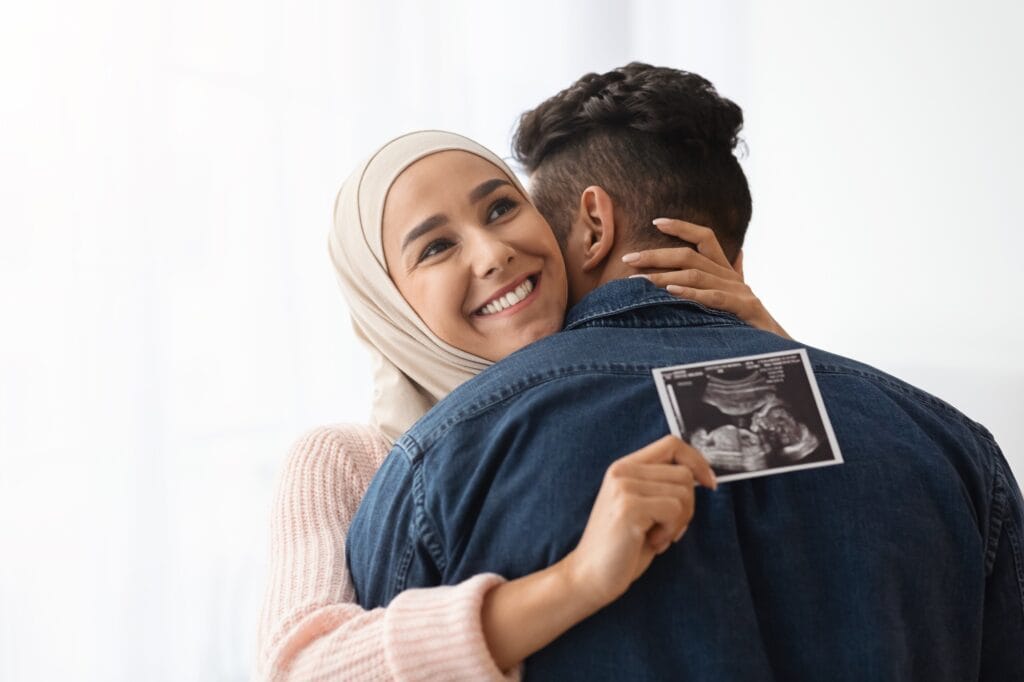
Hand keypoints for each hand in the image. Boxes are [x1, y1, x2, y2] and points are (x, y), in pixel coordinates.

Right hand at [561, 435, 715, 611]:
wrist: (589, 576)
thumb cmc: (621, 547)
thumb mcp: (642, 507)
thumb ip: (662, 486)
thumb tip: (702, 475)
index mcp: (624, 467)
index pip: (671, 444)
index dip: (697, 461)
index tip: (709, 483)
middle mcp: (622, 471)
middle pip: (684, 473)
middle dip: (688, 505)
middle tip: (668, 529)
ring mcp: (624, 487)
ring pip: (683, 492)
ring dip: (679, 522)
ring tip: (656, 536)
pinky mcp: (629, 507)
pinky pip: (675, 509)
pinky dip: (671, 531)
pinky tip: (652, 542)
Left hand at [623, 218, 791, 338]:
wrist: (779, 349)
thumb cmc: (749, 326)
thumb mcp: (735, 299)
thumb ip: (731, 277)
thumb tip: (740, 252)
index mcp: (726, 271)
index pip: (705, 237)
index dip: (682, 227)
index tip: (656, 222)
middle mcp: (731, 277)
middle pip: (690, 256)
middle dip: (656, 255)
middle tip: (628, 259)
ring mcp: (739, 291)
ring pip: (695, 276)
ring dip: (663, 277)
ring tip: (638, 281)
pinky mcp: (744, 309)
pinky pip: (713, 298)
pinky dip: (691, 294)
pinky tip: (670, 294)